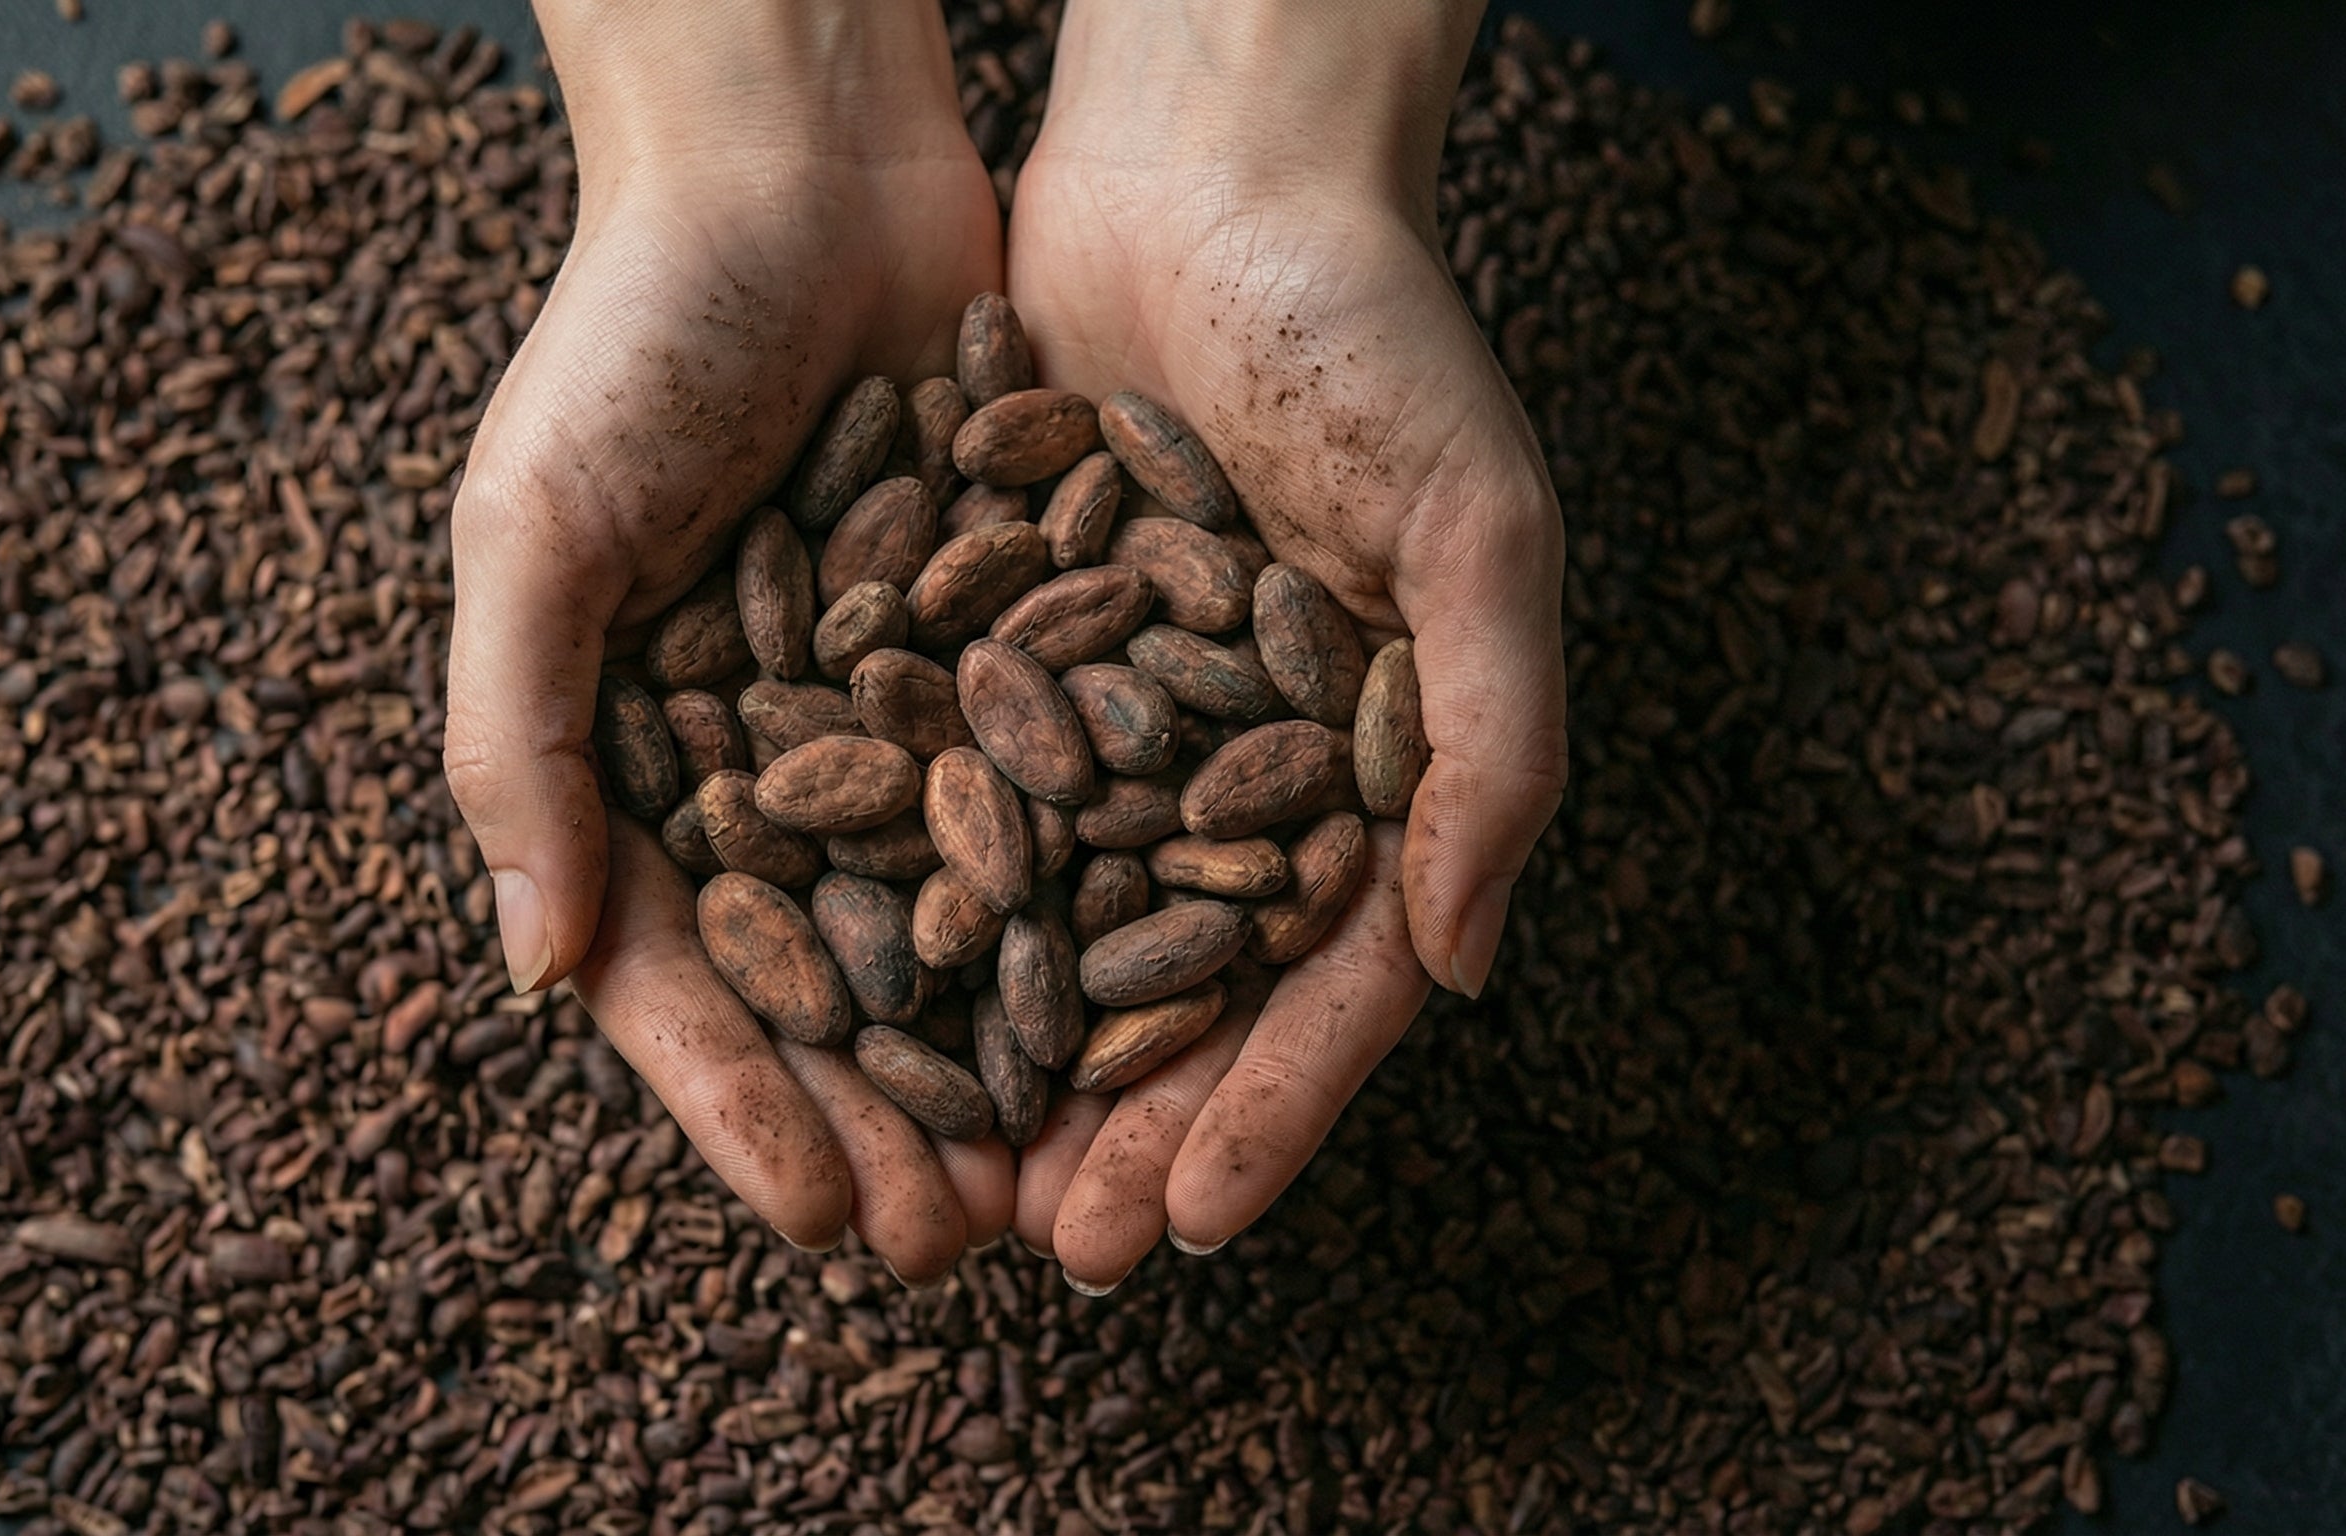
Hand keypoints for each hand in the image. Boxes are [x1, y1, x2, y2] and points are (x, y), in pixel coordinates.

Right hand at [444, 0, 1012, 1277]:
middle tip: (969, 1240)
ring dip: (1001, 1053)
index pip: (687, 979)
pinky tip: (1151, 992)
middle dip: (890, 1122)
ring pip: (953, 922)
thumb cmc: (635, 330)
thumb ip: (526, 737)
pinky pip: (1048, 801)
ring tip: (1064, 1168)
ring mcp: (890, 714)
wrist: (798, 162)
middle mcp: (765, 761)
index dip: (746, 1110)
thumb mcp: (537, 526)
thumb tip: (536, 965)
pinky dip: (1089, 899)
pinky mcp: (1003, 648)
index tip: (822, 1221)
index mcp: (633, 763)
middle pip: (832, 985)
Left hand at [1001, 0, 1566, 1287]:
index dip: (1265, 1108)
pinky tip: (852, 1000)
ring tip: (942, 1176)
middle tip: (1045, 1247)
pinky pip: (947, 806)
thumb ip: (1493, 744)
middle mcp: (1231, 769)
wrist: (1205, 169)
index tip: (1188, 1222)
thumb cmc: (1372, 332)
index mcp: (1366, 770)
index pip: (1318, 982)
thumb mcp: (1475, 528)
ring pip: (1049, 927)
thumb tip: (1465, 970)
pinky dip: (907, 907)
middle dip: (1114, 1126)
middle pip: (1171, 988)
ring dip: (999, 1060)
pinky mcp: (995, 655)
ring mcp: (1110, 722)